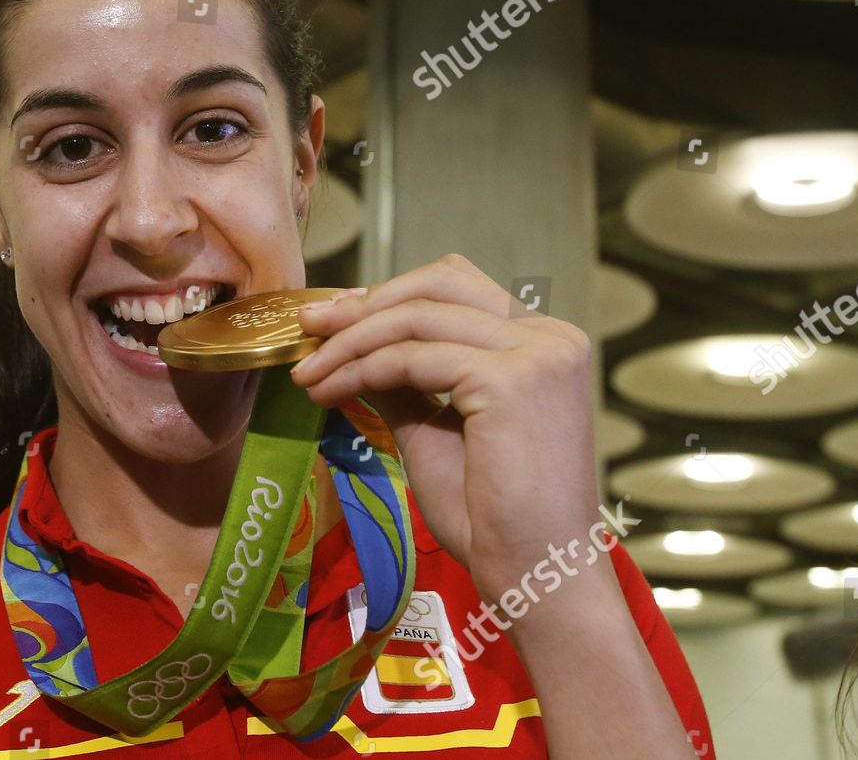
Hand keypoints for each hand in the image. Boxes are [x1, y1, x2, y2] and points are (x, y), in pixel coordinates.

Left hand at [290, 254, 599, 592]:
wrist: (535, 576)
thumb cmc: (492, 518)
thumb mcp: (435, 430)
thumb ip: (403, 381)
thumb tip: (349, 344)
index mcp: (544, 344)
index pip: (456, 287)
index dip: (388, 295)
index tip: (332, 319)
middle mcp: (550, 338)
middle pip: (439, 282)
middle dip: (365, 302)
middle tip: (308, 324)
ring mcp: (537, 355)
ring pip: (417, 319)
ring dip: (349, 342)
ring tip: (307, 372)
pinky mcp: (511, 381)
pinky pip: (413, 359)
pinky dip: (362, 369)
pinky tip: (330, 392)